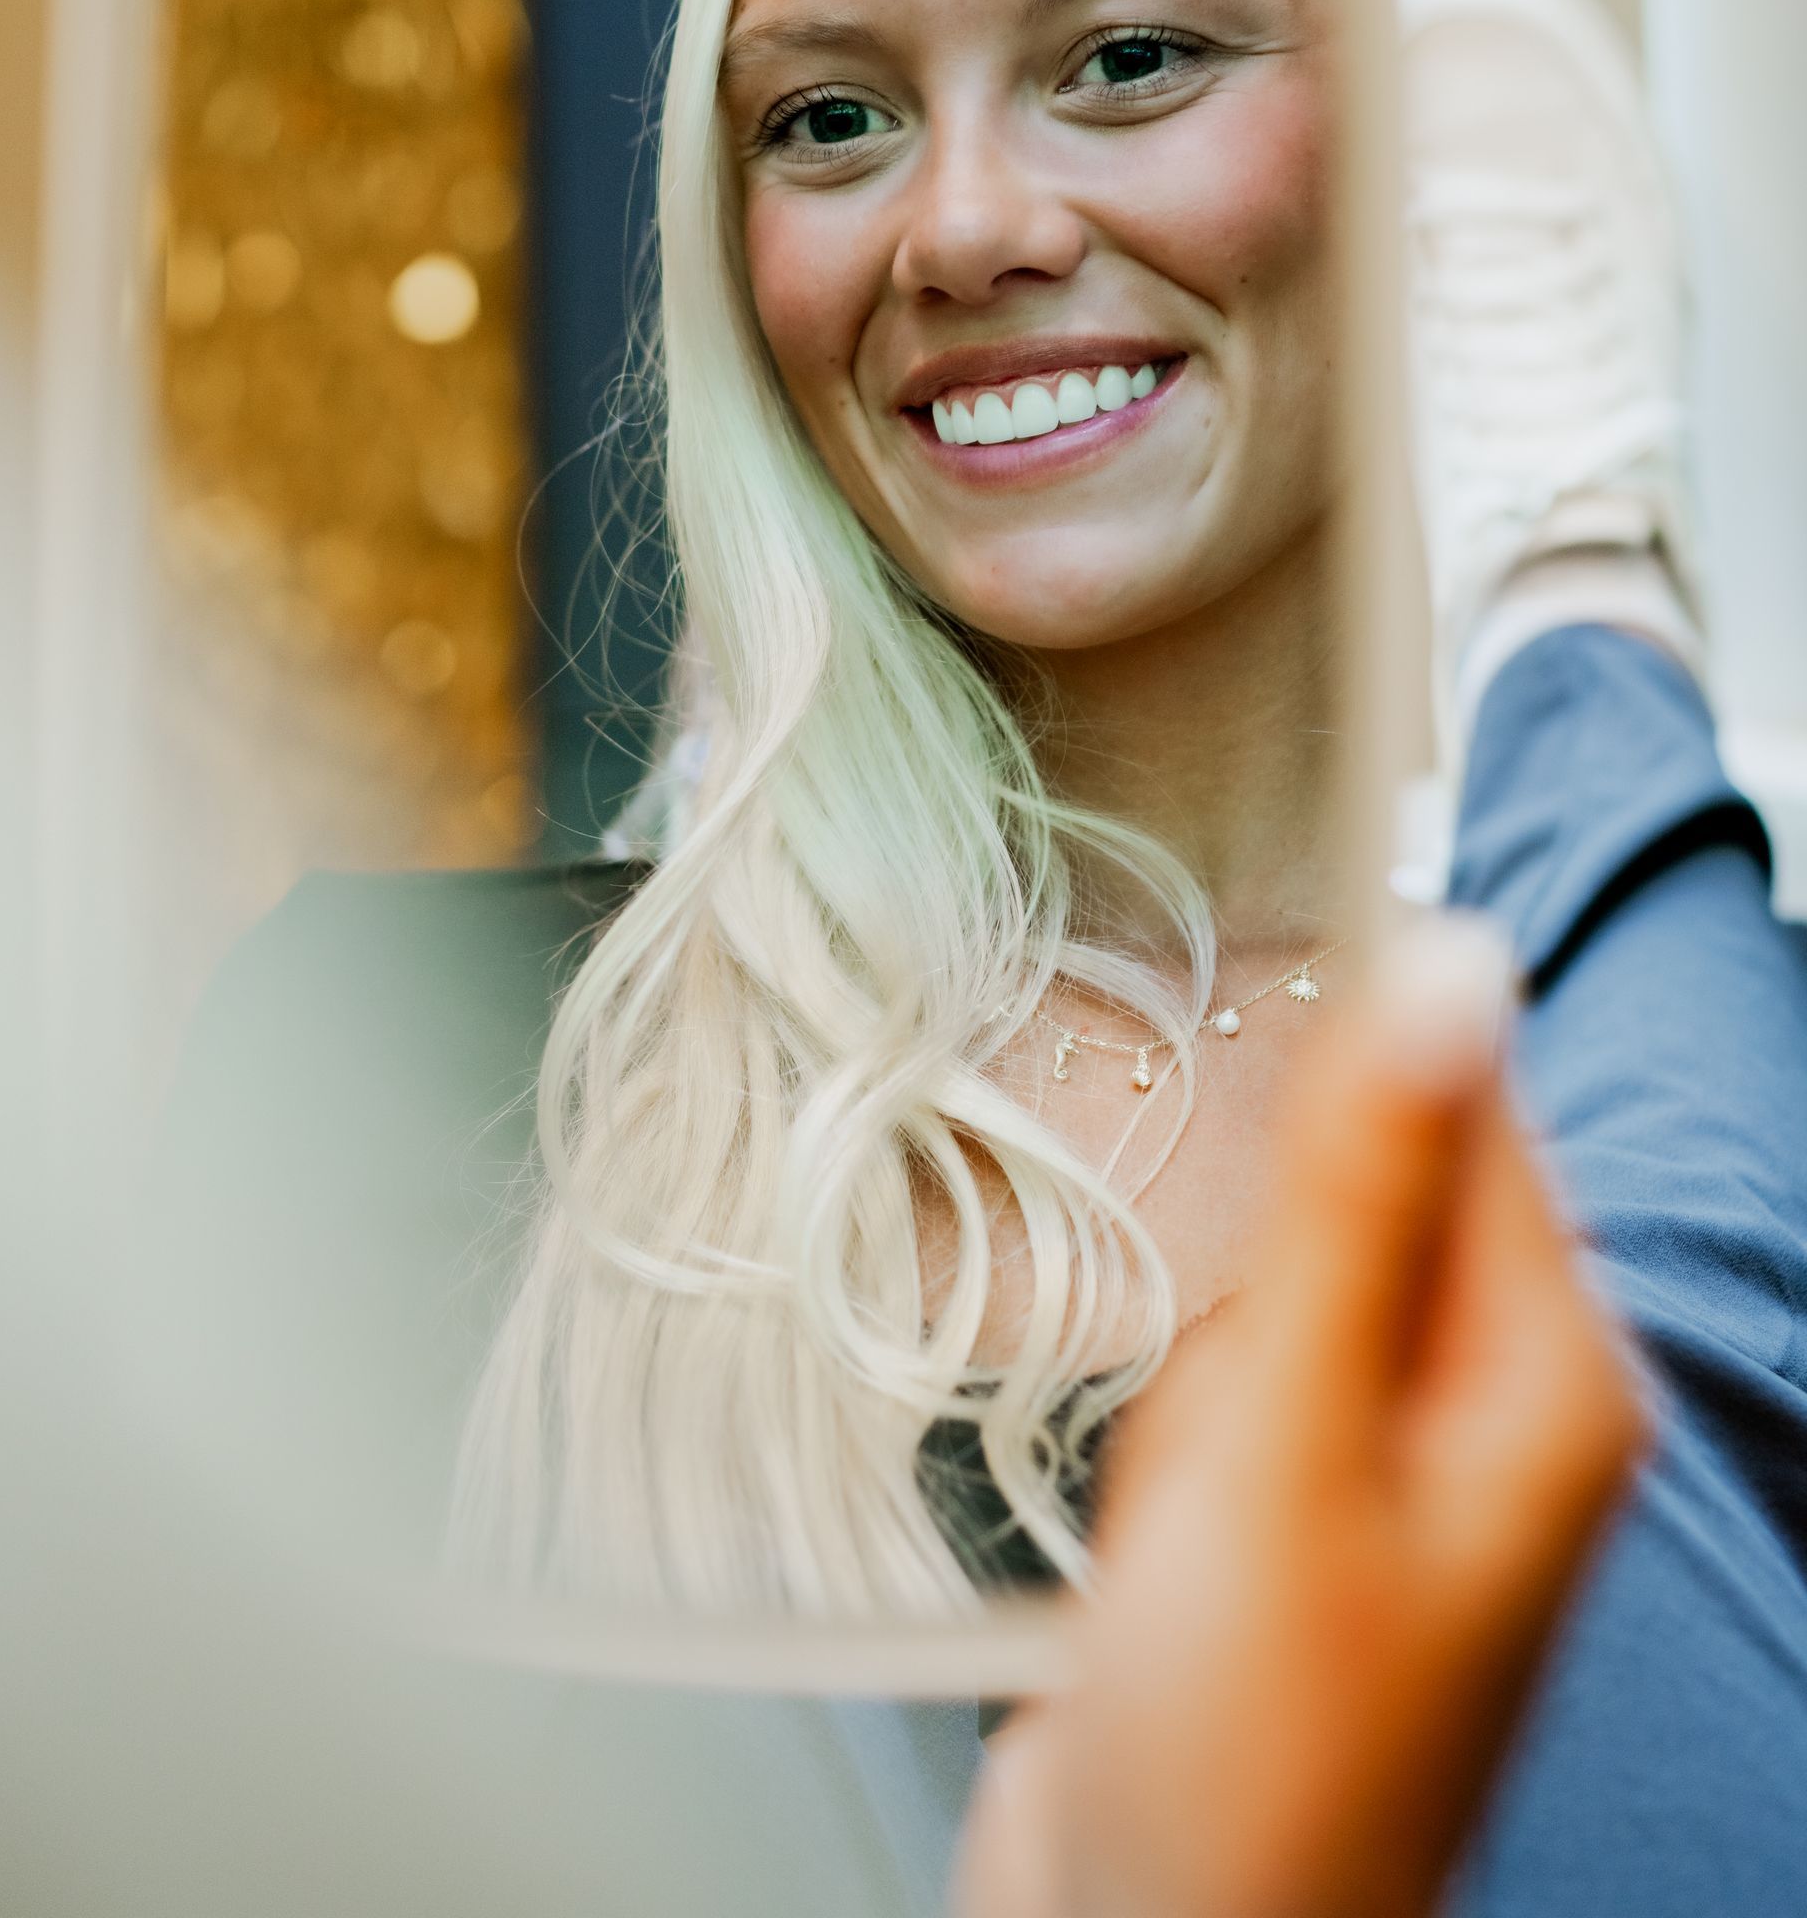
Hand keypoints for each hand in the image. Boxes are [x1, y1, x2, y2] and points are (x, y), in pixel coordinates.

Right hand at [957, 914, 1646, 1917]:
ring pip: (1270, 1285)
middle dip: (1246, 1265)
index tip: (1225, 1076)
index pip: (1469, 1105)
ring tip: (1190, 1508)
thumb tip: (1454, 958)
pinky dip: (1177, 1426)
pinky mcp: (1306, 1506)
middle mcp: (1497, 1405)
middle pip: (1356, 1194)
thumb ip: (1361, 1192)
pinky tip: (1164, 1534)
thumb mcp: (1291, 1443)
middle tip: (1219, 1406)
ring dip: (1198, 1361)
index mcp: (1550, 1374)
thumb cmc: (1250, 1757)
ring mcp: (1399, 1461)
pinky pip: (1229, 1379)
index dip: (1337, 1065)